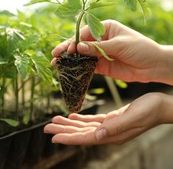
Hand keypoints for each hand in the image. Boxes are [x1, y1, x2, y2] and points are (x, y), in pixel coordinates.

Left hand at [44, 92, 172, 144]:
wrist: (159, 106)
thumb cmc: (150, 111)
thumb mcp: (133, 117)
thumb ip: (116, 127)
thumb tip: (97, 136)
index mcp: (112, 134)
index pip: (86, 138)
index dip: (69, 138)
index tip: (53, 136)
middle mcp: (109, 133)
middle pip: (81, 133)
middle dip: (64, 130)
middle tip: (47, 126)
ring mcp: (110, 126)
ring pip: (85, 127)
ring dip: (69, 124)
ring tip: (56, 120)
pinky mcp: (112, 118)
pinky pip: (93, 120)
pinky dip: (81, 119)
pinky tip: (73, 116)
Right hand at [51, 19, 172, 83]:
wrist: (154, 66)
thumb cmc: (140, 48)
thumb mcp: (119, 45)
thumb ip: (98, 47)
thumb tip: (78, 47)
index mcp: (106, 28)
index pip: (85, 33)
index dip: (74, 40)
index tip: (67, 48)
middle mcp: (101, 39)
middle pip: (81, 44)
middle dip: (68, 49)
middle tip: (55, 56)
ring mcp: (101, 53)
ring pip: (82, 56)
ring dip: (71, 60)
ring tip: (57, 64)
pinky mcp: (103, 66)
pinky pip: (89, 67)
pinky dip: (79, 69)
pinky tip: (70, 71)